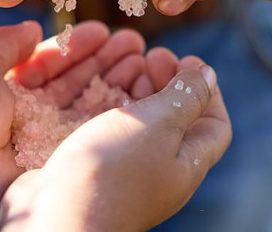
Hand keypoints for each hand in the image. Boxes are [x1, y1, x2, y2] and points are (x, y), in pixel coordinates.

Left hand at [0, 20, 152, 216]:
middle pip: (79, 84)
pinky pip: (98, 130)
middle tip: (134, 41)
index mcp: (11, 98)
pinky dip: (121, 108)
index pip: (53, 66)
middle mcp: (34, 121)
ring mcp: (52, 143)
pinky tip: (138, 86)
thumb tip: (32, 27)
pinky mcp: (67, 163)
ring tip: (142, 58)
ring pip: (93, 105)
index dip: (79, 48)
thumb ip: (6, 43)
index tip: (104, 31)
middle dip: (106, 60)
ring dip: (118, 79)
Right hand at [0, 50, 231, 231]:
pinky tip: (96, 90)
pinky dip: (109, 106)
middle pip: (176, 121)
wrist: (57, 216)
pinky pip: (110, 132)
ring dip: (137, 91)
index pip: (214, 125)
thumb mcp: (160, 124)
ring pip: (140, 124)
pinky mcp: (94, 169)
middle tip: (151, 56)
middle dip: (167, 83)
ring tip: (125, 66)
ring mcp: (126, 173)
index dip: (207, 90)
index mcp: (186, 165)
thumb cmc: (113, 171)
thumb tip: (207, 74)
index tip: (186, 60)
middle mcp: (160, 171)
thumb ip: (186, 97)